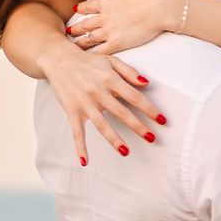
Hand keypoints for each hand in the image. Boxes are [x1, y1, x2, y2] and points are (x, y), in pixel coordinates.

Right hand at [39, 43, 160, 163]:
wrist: (58, 58)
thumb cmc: (88, 61)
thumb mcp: (110, 60)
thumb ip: (129, 72)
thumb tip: (146, 84)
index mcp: (110, 79)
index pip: (134, 97)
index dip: (149, 109)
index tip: (162, 120)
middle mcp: (98, 92)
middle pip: (121, 112)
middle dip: (138, 127)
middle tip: (152, 138)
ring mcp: (84, 103)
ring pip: (101, 125)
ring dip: (114, 140)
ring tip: (126, 152)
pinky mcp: (72, 111)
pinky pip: (77, 132)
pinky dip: (80, 147)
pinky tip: (85, 162)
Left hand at [67, 0, 180, 53]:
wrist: (162, 8)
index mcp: (107, 2)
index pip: (89, 6)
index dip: (81, 8)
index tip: (76, 10)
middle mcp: (105, 17)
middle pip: (85, 24)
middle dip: (76, 28)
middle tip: (69, 32)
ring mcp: (110, 31)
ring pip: (89, 39)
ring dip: (80, 43)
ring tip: (74, 48)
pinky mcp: (118, 43)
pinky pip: (100, 52)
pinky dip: (92, 55)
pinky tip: (87, 59)